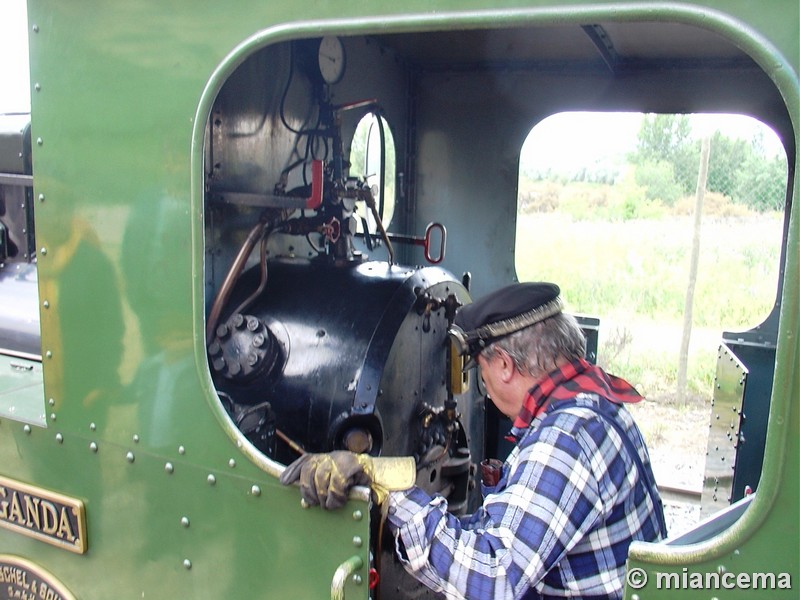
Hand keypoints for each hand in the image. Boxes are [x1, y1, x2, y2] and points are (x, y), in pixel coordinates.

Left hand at [280, 451, 415, 509]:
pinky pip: (338, 481)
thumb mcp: (334, 482)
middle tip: (316, 503)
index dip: (292, 471)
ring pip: (322, 476)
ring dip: (324, 495)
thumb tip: (297, 491)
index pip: (304, 461)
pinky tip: (339, 501)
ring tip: (330, 504)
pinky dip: (336, 495)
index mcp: (325, 458)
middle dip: (309, 490)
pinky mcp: (354, 465)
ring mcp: (343, 459)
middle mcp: (332, 455)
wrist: (382, 481)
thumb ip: (317, 482)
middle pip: (310, 470)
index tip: (282, 481)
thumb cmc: (356, 486)